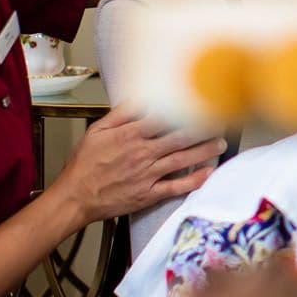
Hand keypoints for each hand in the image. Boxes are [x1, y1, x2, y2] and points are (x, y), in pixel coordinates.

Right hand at [54, 104, 223, 224]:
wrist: (75, 197)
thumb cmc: (84, 166)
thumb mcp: (96, 131)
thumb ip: (120, 115)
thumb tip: (139, 99)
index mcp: (129, 136)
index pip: (164, 118)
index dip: (185, 109)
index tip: (200, 103)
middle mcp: (141, 154)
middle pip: (179, 137)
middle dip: (202, 129)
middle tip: (219, 121)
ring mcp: (147, 175)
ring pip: (182, 160)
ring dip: (204, 151)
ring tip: (220, 143)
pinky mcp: (148, 194)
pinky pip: (176, 187)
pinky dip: (194, 181)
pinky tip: (208, 173)